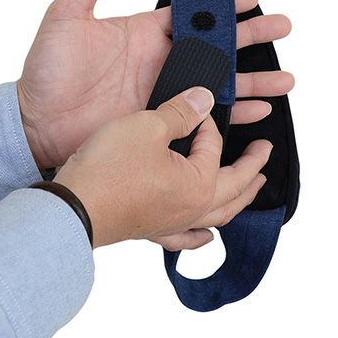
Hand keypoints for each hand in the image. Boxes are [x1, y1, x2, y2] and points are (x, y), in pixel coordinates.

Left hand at [18, 0, 293, 170]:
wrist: (37, 122)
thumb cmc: (47, 72)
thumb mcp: (65, 18)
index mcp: (142, 33)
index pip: (191, 16)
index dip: (221, 7)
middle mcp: (159, 61)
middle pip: (215, 47)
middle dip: (250, 38)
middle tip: (281, 27)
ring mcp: (163, 93)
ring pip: (218, 83)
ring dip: (252, 79)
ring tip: (284, 79)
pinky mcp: (161, 122)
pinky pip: (204, 117)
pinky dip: (231, 113)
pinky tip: (255, 110)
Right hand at [54, 87, 269, 247]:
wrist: (73, 206)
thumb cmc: (109, 169)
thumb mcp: (148, 126)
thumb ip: (181, 112)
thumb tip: (205, 99)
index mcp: (199, 183)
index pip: (213, 146)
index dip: (205, 122)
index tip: (194, 107)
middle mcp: (192, 209)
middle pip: (233, 188)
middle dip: (252, 168)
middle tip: (264, 153)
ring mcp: (172, 223)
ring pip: (217, 214)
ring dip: (237, 199)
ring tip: (248, 191)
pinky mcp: (152, 230)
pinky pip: (187, 237)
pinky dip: (201, 236)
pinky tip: (206, 237)